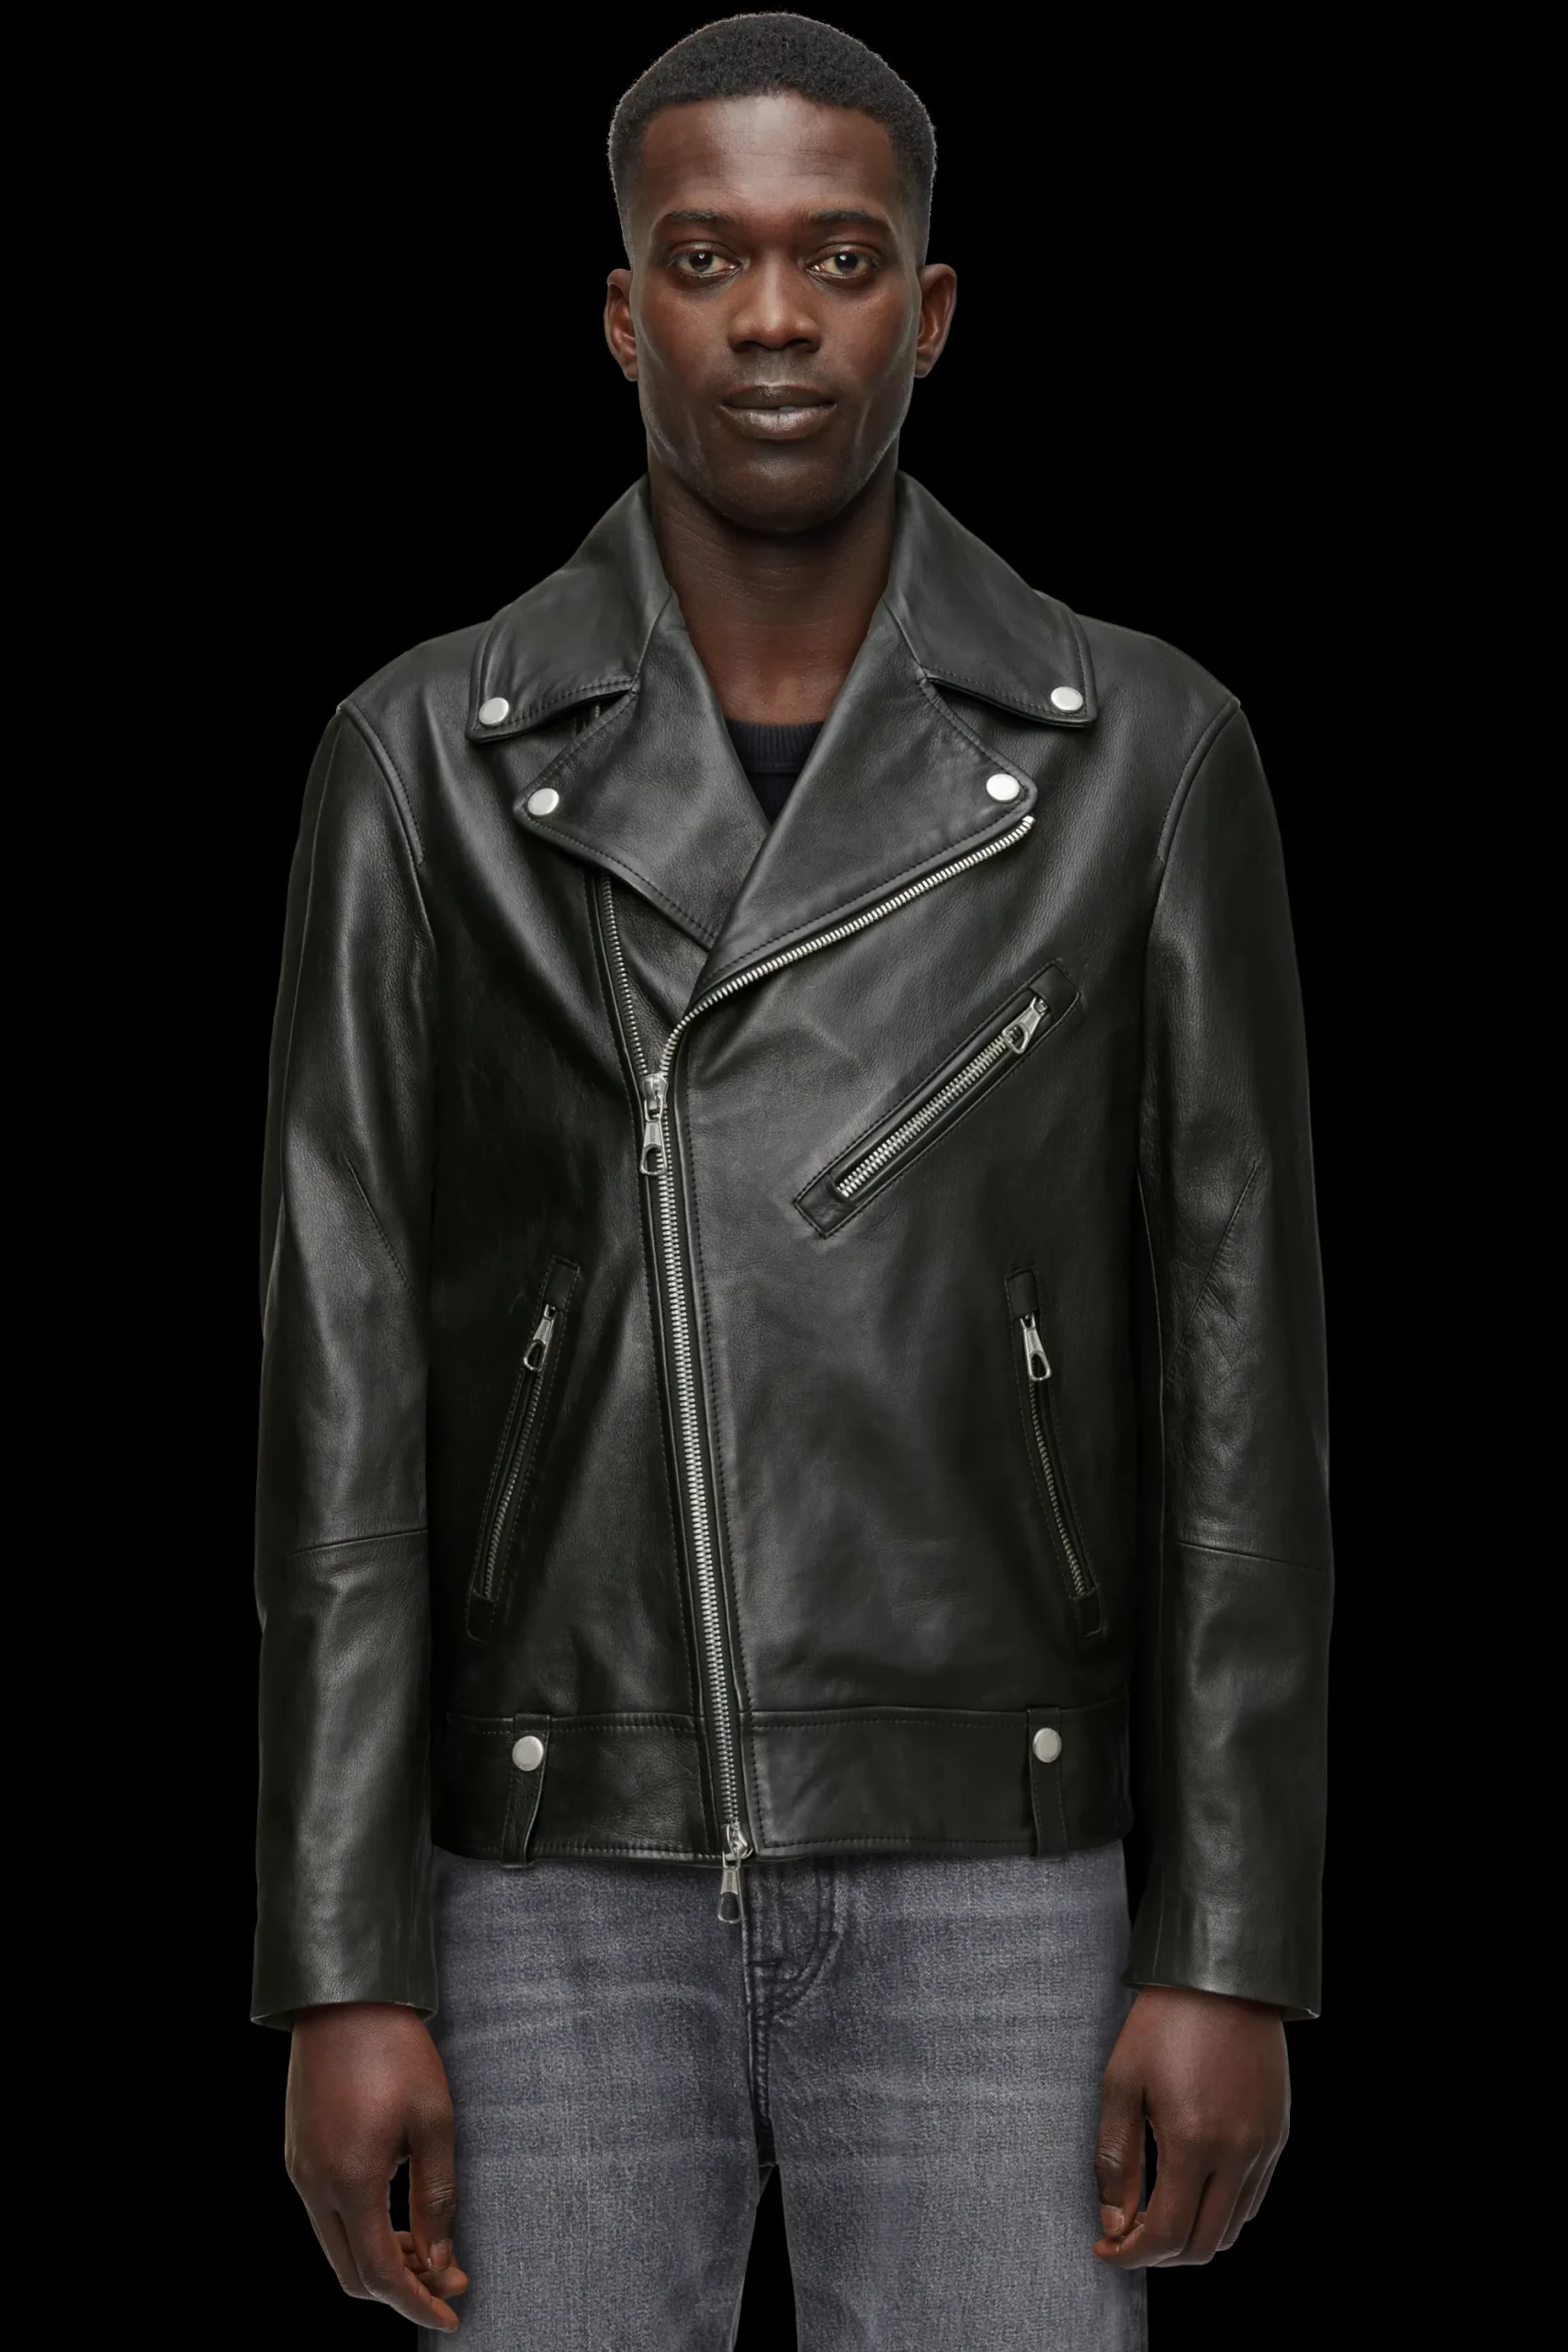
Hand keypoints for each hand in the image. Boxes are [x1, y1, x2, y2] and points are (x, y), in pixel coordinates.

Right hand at [286, 2001, 468, 2331]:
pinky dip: (360, 2230)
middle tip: (448, 2278)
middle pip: (352, 2274)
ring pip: (336, 2247)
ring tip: (427, 2245)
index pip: (382, 2273)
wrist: (343, 1996)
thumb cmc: (396, 2050)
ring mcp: (300, 2169)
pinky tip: (395, 2212)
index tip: (450, 2318)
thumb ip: (437, 2198)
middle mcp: (314, 2184)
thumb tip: (440, 2262)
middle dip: (402, 2287)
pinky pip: (325, 2216)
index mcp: (351, 2180)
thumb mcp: (435, 2120)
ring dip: (380, 2258)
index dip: (418, 2304)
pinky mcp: (297, 2153)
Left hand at [1093, 1986, 1288, 2266]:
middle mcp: (1237, 2154)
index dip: (1132, 2255)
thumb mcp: (1122, 2082)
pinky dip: (1222, 2211)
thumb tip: (1113, 2223)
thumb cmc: (1163, 2023)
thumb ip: (1115, 2159)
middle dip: (1161, 2255)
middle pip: (1203, 2245)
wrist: (1223, 1977)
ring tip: (1157, 2215)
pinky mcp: (1278, 2134)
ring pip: (1232, 2227)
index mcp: (1193, 2142)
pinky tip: (1193, 2189)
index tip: (1106, 2249)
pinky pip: (1253, 2198)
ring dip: (1193, 2236)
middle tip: (1128, 2238)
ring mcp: (1264, 2146)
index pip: (1166, 2235)